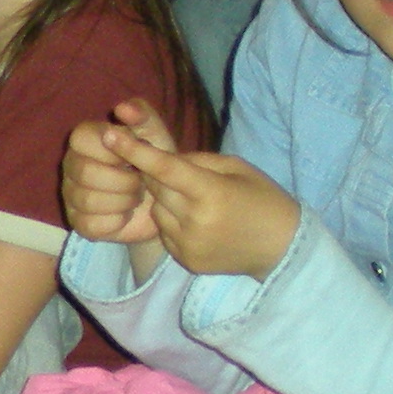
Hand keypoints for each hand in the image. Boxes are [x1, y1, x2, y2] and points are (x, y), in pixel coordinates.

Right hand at [62, 100, 168, 246]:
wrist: (165, 200)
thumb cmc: (155, 159)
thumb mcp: (155, 133)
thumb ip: (142, 115)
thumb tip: (122, 108)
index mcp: (84, 138)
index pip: (82, 139)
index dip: (112, 150)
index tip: (132, 156)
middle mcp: (71, 165)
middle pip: (86, 173)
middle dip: (124, 180)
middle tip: (140, 181)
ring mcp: (71, 195)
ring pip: (89, 200)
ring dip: (123, 201)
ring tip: (136, 196)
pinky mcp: (79, 222)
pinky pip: (92, 224)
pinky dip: (117, 221)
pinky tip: (126, 214)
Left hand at [98, 120, 299, 280]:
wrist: (282, 249)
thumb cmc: (264, 199)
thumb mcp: (236, 168)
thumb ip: (197, 160)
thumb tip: (162, 158)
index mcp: (211, 192)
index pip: (164, 168)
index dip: (135, 150)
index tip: (110, 134)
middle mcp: (195, 220)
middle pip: (155, 188)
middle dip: (158, 174)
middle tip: (179, 170)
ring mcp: (188, 244)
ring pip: (157, 210)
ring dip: (166, 199)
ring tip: (196, 199)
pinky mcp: (187, 260)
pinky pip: (165, 232)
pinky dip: (173, 221)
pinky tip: (199, 221)